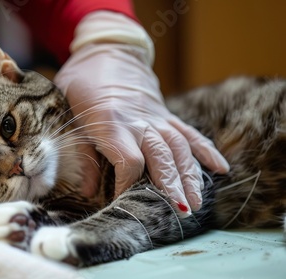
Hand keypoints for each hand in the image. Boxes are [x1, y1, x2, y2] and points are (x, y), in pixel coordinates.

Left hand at [54, 12, 228, 216]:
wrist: (106, 52)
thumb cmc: (81, 86)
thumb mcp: (71, 117)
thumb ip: (83, 155)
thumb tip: (87, 191)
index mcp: (111, 122)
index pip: (129, 161)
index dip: (127, 185)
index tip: (123, 203)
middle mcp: (139, 120)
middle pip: (162, 156)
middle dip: (173, 185)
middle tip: (182, 211)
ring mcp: (156, 116)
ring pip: (180, 147)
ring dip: (191, 175)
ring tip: (198, 202)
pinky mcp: (166, 113)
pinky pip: (189, 132)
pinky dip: (205, 150)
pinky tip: (220, 168)